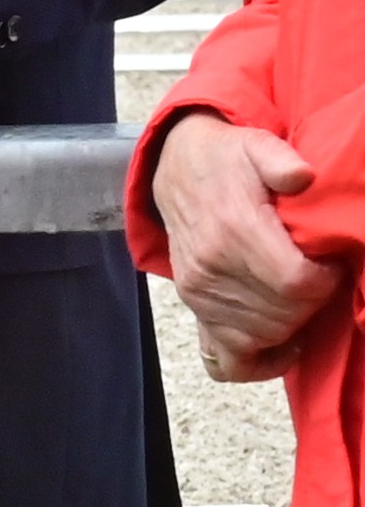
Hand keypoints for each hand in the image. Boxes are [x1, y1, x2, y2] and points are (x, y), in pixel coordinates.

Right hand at [148, 113, 335, 379]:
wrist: (177, 168)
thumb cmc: (226, 160)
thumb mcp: (256, 145)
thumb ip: (280, 159)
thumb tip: (300, 176)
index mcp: (233, 230)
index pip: (296, 284)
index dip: (325, 281)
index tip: (329, 262)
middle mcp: (211, 267)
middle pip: (284, 314)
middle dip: (312, 301)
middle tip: (315, 275)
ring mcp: (198, 291)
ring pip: (263, 336)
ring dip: (292, 322)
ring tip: (298, 294)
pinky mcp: (193, 305)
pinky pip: (227, 360)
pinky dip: (260, 361)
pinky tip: (283, 341)